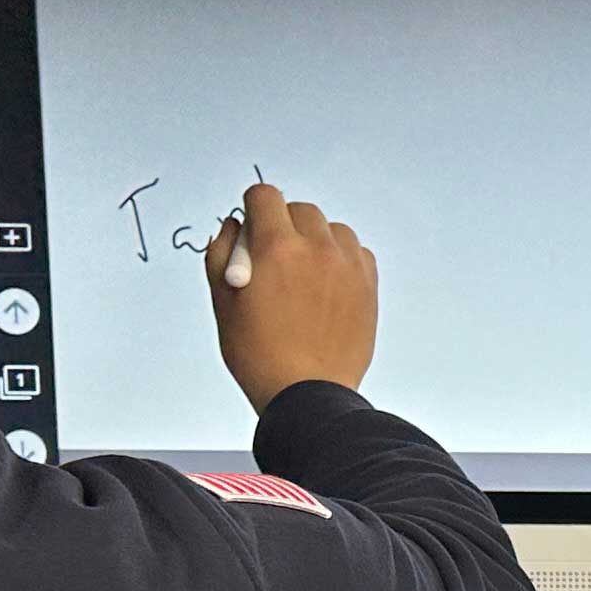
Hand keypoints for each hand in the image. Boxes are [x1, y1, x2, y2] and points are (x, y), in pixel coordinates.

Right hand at [210, 180, 377, 410]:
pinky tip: (325, 286)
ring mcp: (347, 265)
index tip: (253, 225)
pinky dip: (340, 259)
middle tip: (274, 259)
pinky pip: (356, 251)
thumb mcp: (224, 304)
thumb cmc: (260, 355)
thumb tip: (233, 225)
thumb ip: (222, 254)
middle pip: (299, 209)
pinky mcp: (368, 283)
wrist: (308, 393)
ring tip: (303, 275)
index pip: (265, 196)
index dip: (253, 208)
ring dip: (315, 240)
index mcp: (275, 249)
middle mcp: (316, 248)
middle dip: (283, 225)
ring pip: (331, 228)